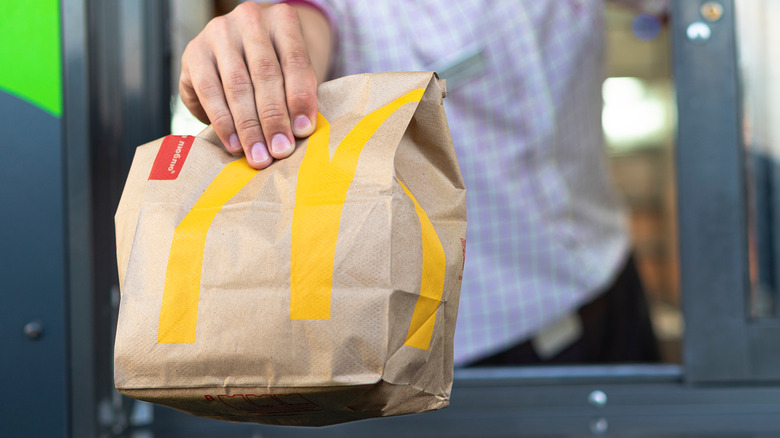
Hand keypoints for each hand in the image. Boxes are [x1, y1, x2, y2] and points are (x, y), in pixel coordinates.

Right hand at [179, 2, 329, 168]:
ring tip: (258, 155)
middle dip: (274, 118)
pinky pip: (209, 91)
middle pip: (265, 74)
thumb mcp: (292, 74)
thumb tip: (298, 132)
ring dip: (248, 126)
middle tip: (280, 150)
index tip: (303, 131)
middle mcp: (250, 19)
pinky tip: (234, 144)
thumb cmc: (276, 68)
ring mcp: (219, 32)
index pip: (295, 61)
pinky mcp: (195, 52)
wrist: (240, 52)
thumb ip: (297, 96)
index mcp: (283, 20)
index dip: (300, 98)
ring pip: (237, 85)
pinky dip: (223, 122)